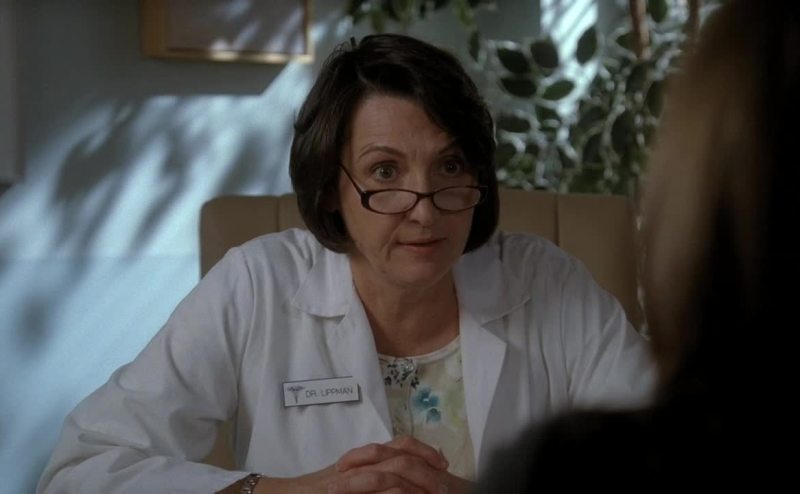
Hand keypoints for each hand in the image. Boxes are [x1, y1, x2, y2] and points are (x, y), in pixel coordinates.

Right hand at [253, 436, 471, 493]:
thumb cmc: (319, 490)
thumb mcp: (352, 478)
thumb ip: (376, 474)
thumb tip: (413, 480)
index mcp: (365, 458)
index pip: (400, 445)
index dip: (425, 451)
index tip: (443, 464)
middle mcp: (359, 463)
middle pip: (400, 459)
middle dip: (426, 473)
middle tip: (442, 488)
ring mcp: (351, 478)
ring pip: (390, 475)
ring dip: (414, 487)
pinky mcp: (342, 489)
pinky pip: (373, 488)